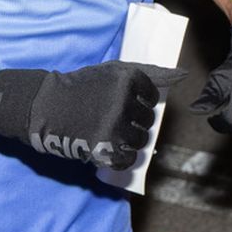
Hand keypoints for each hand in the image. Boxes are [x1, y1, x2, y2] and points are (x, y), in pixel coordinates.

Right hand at [0, 61, 185, 170]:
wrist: (48, 107)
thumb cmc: (84, 87)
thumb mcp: (114, 70)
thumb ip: (149, 72)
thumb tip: (182, 75)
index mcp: (128, 80)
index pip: (151, 98)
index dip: (140, 101)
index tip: (123, 102)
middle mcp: (123, 103)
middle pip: (147, 120)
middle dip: (135, 120)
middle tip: (114, 117)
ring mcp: (114, 128)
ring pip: (141, 141)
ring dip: (130, 139)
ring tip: (112, 132)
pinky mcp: (104, 149)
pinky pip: (128, 160)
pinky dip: (121, 158)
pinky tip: (110, 148)